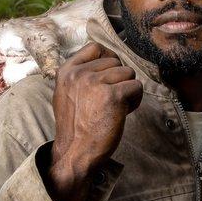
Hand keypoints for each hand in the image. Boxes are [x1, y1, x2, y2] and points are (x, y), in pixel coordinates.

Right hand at [46, 42, 142, 200]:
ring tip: (115, 107)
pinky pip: (136, 87)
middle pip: (115, 62)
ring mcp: (95, 82)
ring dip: (127, 90)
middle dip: (118, 80)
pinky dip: (135, 101)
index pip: (95, 48)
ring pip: (128, 73)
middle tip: (109, 101)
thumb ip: (79, 76)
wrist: (75, 152)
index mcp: (66, 71)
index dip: (107, 61)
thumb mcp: (65, 94)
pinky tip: (123, 113)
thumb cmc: (74, 127)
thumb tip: (104, 60)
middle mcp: (80, 73)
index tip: (107, 78)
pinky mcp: (113, 95)